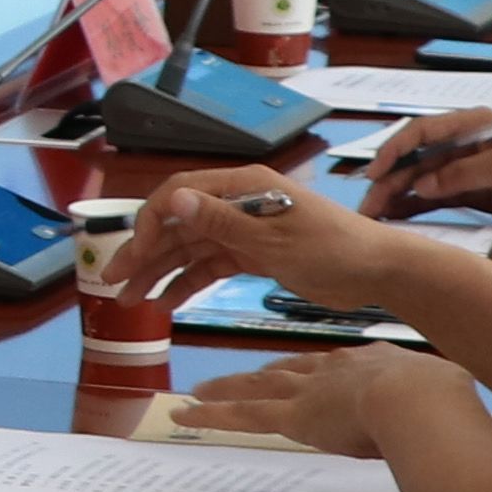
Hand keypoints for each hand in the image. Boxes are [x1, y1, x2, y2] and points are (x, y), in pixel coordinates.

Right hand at [127, 164, 410, 311]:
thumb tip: (174, 200)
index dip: (150, 221)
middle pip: (178, 224)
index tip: (133, 254)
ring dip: (159, 272)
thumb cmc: (334, 249)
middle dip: (144, 252)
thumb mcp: (274, 239)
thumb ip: (221, 221)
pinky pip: (210, 266)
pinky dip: (188, 283)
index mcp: (244, 187)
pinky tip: (167, 304)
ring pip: (190, 248)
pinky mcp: (254, 253)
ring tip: (131, 300)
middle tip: (113, 282)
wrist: (377, 272)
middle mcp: (239, 203)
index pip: (180, 194)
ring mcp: (245, 229)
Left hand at [186, 343, 439, 460]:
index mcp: (372, 363)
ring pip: (257, 388)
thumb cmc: (443, 402)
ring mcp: (309, 392)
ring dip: (226, 389)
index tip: (301, 375)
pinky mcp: (290, 417)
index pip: (334, 367)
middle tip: (234, 377)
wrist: (420, 399)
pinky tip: (184, 414)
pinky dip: (210, 415)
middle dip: (261, 376)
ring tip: (198, 391)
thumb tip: (454, 428)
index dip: (313, 372)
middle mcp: (334, 370)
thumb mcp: (447, 396)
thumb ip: (441, 411)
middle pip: (287, 370)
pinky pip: (241, 415)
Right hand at [365, 111, 491, 222]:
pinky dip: (413, 209)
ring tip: (374, 217)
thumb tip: (422, 184)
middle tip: (368, 206)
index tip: (377, 170)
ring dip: (396, 197)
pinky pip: (435, 200)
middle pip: (415, 160)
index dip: (395, 149)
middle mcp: (464, 146)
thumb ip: (464, 172)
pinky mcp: (473, 195)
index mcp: (472, 128)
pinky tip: (395, 220)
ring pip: (419, 182)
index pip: (423, 132)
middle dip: (388, 180)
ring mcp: (467, 171)